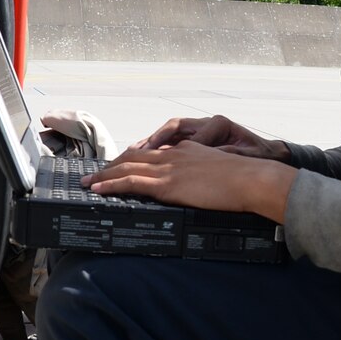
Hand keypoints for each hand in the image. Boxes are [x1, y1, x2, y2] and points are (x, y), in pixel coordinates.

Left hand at [83, 139, 296, 221]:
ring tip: (88, 182)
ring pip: (128, 168)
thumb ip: (206, 173)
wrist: (253, 179)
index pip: (154, 153)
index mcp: (188, 151)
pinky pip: (131, 182)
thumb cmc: (245, 180)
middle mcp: (175, 155)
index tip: (121, 165)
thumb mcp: (222, 171)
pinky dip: (111, 184)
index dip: (133, 159)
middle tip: (96, 173)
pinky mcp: (168, 183)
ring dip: (105, 175)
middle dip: (113, 165)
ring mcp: (170, 168)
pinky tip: (99, 188)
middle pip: (135, 157)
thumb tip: (200, 186)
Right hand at [131, 113, 289, 160]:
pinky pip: (173, 141)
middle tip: (137, 151)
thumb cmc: (258, 155)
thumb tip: (213, 155)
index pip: (193, 134)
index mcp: (219, 124)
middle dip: (155, 139)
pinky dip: (159, 148)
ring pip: (170, 134)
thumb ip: (228, 154)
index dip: (176, 146)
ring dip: (152, 143)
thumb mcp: (246, 156)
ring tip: (133, 152)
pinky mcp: (196, 140)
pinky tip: (146, 157)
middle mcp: (207, 124)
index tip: (162, 156)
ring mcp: (200, 131)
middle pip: (174, 128)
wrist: (268, 156)